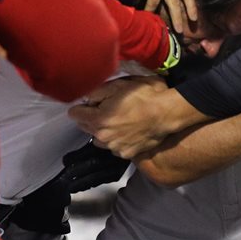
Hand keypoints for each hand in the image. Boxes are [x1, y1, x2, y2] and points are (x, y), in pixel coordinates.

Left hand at [70, 76, 199, 159]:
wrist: (165, 113)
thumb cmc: (143, 97)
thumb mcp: (117, 85)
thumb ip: (96, 92)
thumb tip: (86, 99)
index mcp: (98, 119)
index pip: (75, 114)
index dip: (81, 106)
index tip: (89, 103)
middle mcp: (103, 137)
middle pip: (85, 127)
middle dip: (91, 118)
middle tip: (106, 109)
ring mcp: (115, 147)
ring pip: (99, 139)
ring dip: (103, 131)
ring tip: (117, 121)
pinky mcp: (126, 154)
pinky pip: (114, 147)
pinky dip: (117, 140)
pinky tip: (127, 131)